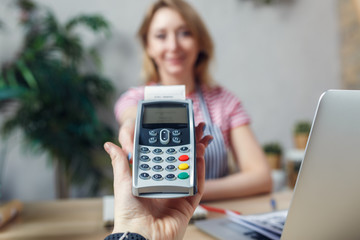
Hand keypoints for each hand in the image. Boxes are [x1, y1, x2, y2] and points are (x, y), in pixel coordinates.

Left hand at [104, 122, 211, 239]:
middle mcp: (167, 184)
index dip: (172, 141)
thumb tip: (109, 145)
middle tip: (196, 129)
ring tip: (201, 138)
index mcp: (153, 178)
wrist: (140, 234)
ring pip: (192, 169)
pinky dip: (200, 171)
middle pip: (182, 159)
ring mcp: (179, 192)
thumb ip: (120, 161)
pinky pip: (197, 185)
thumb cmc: (128, 212)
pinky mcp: (188, 203)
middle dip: (190, 143)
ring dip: (198, 153)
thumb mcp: (122, 181)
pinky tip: (200, 157)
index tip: (176, 128)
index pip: (165, 155)